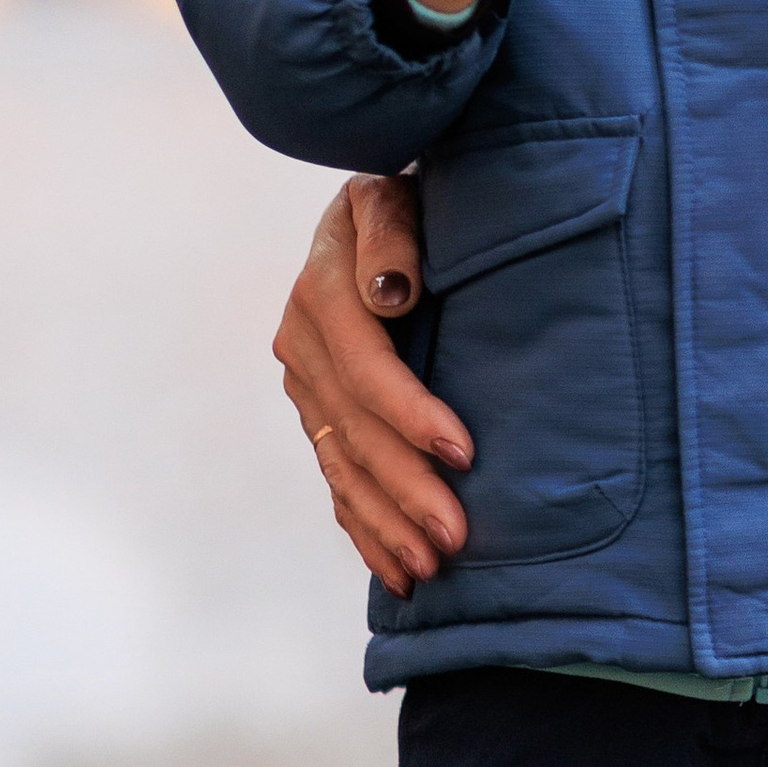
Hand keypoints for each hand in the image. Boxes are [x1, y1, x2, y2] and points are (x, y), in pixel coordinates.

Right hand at [274, 176, 468, 594]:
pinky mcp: (320, 415)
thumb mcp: (393, 193)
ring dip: (387, 523)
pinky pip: (338, 481)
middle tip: (457, 537)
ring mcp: (308, 387)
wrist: (381, 209)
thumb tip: (390, 292)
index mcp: (321, 294)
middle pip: (355, 432)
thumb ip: (390, 234)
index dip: (411, 413)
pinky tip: (397, 573)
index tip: (464, 452)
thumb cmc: (408, 195)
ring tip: (432, 568)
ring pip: (344, 468)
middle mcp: (303, 347)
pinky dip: (366, 530)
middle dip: (407, 489)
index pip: (367, 368)